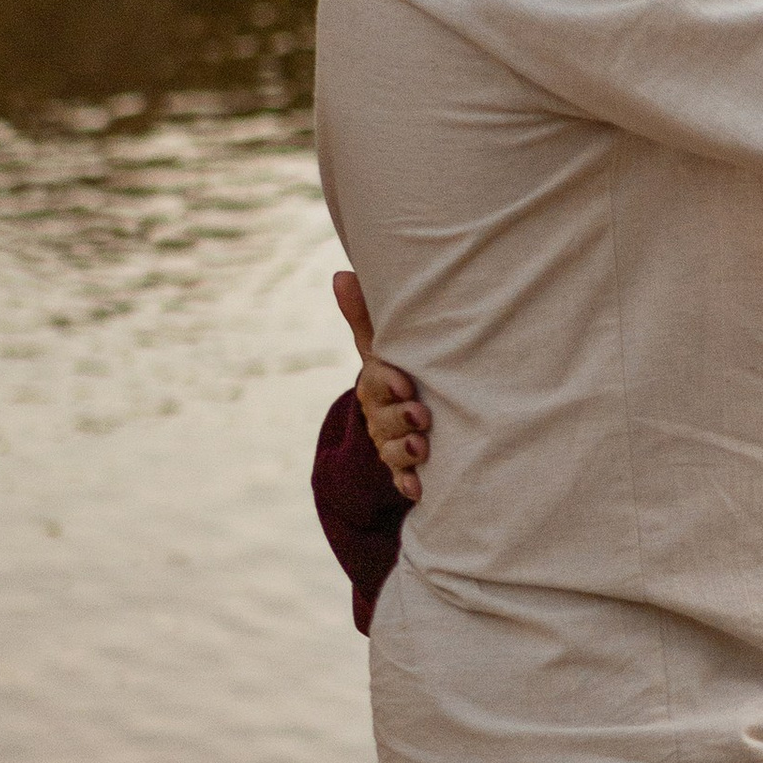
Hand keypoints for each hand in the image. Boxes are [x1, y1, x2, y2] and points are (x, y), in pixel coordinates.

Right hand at [332, 269, 429, 502]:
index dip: (390, 384)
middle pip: (386, 419)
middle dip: (402, 419)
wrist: (403, 416)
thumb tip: (339, 273)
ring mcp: (390, 443)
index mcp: (377, 383)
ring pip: (393, 450)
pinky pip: (400, 479)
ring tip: (423, 449)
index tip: (407, 385)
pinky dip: (407, 484)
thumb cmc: (397, 372)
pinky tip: (417, 489)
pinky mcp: (402, 468)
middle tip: (422, 417)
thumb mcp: (383, 347)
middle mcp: (380, 415)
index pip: (379, 382)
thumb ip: (365, 315)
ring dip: (406, 451)